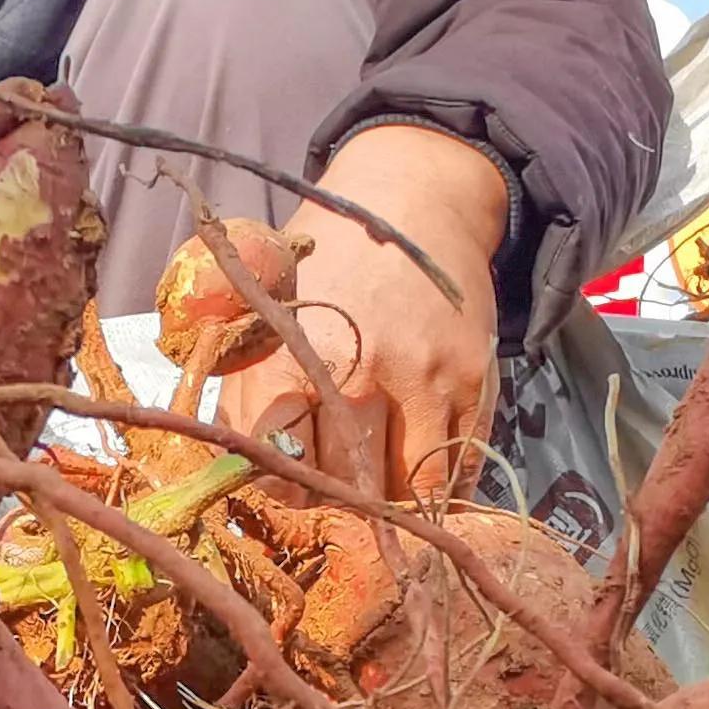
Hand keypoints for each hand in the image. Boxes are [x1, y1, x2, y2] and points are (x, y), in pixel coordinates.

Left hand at [211, 122, 509, 499]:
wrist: (413, 201)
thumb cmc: (326, 260)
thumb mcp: (266, 310)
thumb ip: (248, 390)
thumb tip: (236, 471)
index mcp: (293, 357)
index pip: (282, 469)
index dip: (284, 493)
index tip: (289, 492)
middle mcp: (359, 375)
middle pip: (345, 488)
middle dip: (337, 504)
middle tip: (335, 500)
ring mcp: (423, 383)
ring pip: (406, 494)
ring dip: (390, 507)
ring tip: (377, 496)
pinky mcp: (472, 384)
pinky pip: (456, 471)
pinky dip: (437, 492)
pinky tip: (419, 482)